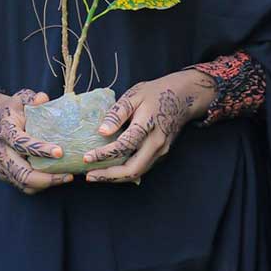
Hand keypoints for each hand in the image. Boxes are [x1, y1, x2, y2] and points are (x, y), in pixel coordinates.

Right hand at [0, 88, 71, 193]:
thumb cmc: (14, 110)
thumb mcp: (21, 98)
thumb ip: (31, 98)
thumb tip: (43, 99)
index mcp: (6, 131)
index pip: (21, 143)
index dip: (40, 149)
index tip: (60, 152)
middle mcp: (2, 151)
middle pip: (21, 172)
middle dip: (46, 177)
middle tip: (68, 175)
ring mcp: (2, 165)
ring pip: (23, 183)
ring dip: (46, 184)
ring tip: (66, 178)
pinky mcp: (6, 174)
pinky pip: (23, 186)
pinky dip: (41, 186)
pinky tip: (57, 179)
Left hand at [82, 70, 214, 183]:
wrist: (183, 97)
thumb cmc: (155, 93)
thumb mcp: (134, 95)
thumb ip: (117, 113)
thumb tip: (102, 131)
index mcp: (148, 125)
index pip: (124, 146)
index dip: (104, 154)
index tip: (86, 157)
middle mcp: (157, 143)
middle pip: (133, 169)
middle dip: (109, 176)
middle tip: (89, 176)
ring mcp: (161, 151)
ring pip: (138, 172)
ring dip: (116, 177)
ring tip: (96, 175)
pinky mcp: (161, 154)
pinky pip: (142, 168)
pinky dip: (125, 172)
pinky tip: (110, 170)